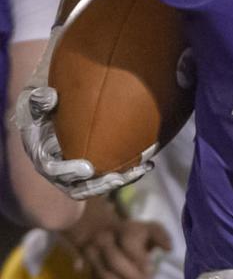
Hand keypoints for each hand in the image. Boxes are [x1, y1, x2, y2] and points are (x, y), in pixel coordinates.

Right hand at [15, 24, 156, 199]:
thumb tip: (48, 96)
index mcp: (39, 149)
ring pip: (98, 184)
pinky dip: (129, 170)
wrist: (62, 95)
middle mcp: (57, 164)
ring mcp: (77, 168)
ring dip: (119, 179)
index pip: (50, 168)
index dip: (66, 172)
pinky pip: (113, 173)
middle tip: (116, 176)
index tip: (86, 168)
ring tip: (140, 169)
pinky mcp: (97, 165)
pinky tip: (149, 161)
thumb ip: (40, 96)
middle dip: (97, 184)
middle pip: (76, 186)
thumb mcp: (38, 92)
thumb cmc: (48, 93)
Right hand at [61, 199, 169, 278]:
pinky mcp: (86, 268)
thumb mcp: (149, 230)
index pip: (129, 245)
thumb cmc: (133, 235)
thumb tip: (168, 248)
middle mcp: (104, 241)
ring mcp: (91, 254)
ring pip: (103, 275)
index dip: (140, 259)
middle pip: (114, 262)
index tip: (151, 271)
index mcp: (123, 230)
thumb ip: (161, 236)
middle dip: (132, 278)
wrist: (99, 231)